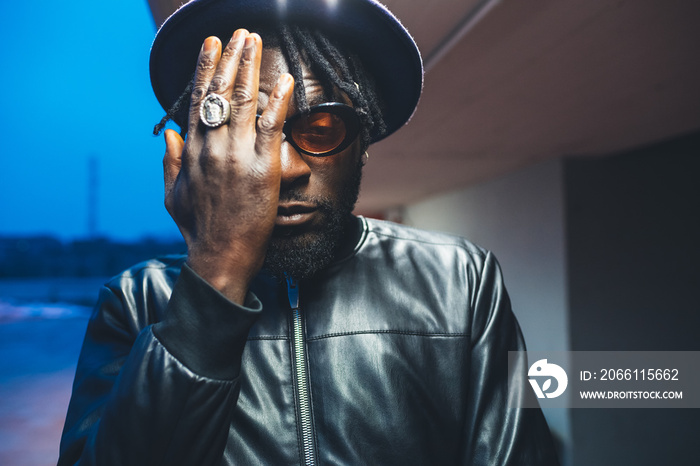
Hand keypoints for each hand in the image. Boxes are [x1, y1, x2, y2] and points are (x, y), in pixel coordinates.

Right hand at [163, 30, 293, 303]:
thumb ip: (170, 162)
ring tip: (255, 41)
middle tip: (239, 33)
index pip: (198, 101)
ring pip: (242, 101)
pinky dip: (278, 101)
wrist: (220, 256)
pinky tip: (285, 80)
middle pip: (220, 93)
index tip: (210, 46)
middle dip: (230, 58)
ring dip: (250, 67)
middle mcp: (212, 147)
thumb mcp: (173, 195)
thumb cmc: (198, 229)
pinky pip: (271, 127)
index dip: (205, 70)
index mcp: (192, 151)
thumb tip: (170, 135)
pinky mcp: (262, 168)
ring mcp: (236, 156)